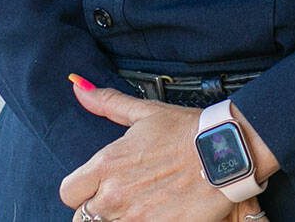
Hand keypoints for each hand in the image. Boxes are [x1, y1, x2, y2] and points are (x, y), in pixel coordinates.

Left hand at [60, 76, 278, 221]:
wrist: (226, 152)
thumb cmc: (187, 130)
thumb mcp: (146, 112)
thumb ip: (108, 103)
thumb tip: (78, 86)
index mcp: (105, 165)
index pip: (68, 192)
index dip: (81, 190)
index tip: (98, 186)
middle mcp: (113, 195)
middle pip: (83, 217)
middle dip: (99, 209)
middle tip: (124, 197)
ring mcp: (134, 217)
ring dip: (120, 217)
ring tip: (141, 205)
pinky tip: (156, 213)